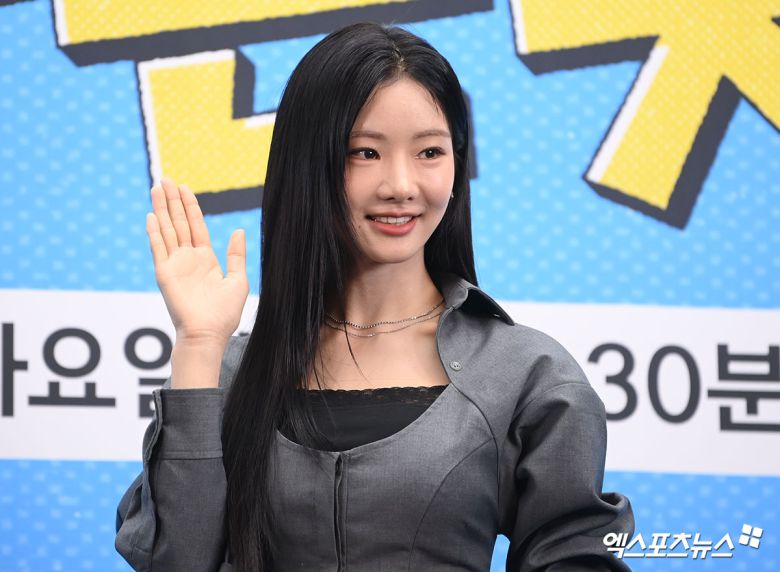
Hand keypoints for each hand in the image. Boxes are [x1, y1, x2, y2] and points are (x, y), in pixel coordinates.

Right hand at [146, 177, 248, 346]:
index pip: (196, 226)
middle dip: (173, 201)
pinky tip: (151, 216)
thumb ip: (236, 255)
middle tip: (166, 180)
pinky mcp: (164, 273)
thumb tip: (238, 230)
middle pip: (179, 222)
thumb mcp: (238, 280)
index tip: (184, 188)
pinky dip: (154, 232)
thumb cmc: (224, 314)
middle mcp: (188, 259)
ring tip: (157, 188)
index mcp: (205, 259)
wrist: (208, 334)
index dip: (190, 207)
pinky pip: (158, 248)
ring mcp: (175, 265)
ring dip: (161, 209)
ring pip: (167, 230)